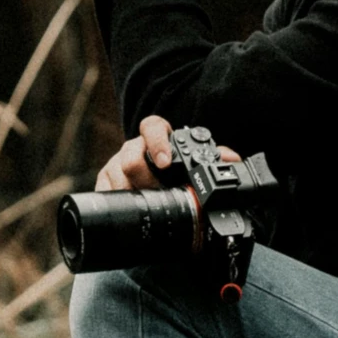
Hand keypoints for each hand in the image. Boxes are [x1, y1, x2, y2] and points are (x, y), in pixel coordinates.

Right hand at [94, 113, 238, 192]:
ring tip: (146, 206)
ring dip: (132, 193)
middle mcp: (135, 147)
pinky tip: (127, 210)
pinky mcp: (105, 180)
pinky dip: (116, 203)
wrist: (157, 183)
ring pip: (117, 175)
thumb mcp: (194, 164)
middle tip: (158, 193)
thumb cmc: (176, 171)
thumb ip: (215, 158)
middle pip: (131, 157)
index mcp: (157, 138)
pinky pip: (104, 191)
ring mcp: (117, 163)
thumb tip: (232, 159)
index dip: (157, 141)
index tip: (164, 162)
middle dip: (145, 179)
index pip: (152, 127)